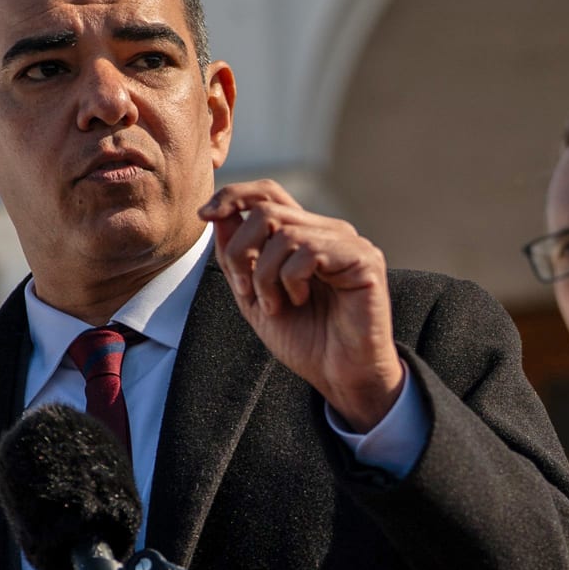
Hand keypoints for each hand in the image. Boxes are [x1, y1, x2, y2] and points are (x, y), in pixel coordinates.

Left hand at [201, 181, 404, 430]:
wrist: (340, 376)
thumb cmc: (306, 341)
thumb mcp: (254, 297)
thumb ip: (237, 257)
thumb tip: (218, 214)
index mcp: (305, 236)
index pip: (268, 193)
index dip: (233, 196)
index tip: (204, 216)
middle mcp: (327, 232)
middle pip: (266, 210)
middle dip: (240, 252)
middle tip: (246, 292)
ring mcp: (348, 243)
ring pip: (284, 233)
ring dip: (265, 275)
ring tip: (276, 305)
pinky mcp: (364, 259)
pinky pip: (309, 251)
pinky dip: (292, 280)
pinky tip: (302, 300)